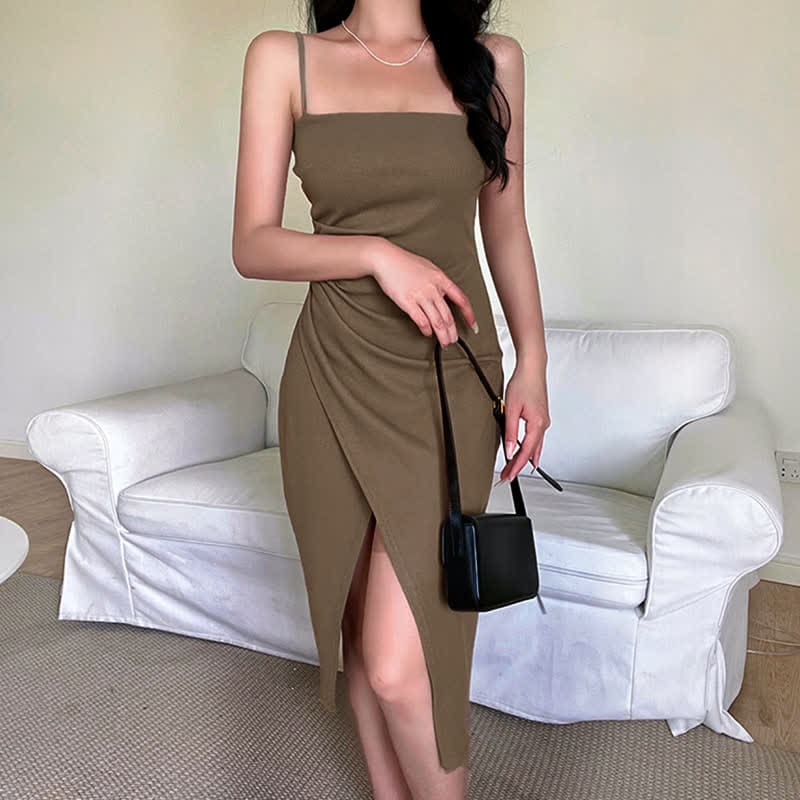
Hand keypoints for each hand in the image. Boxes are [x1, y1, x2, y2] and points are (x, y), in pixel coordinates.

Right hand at [368, 238, 477, 346]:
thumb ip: (438, 281)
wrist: (386, 258)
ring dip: (442, 335)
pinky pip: (421, 320)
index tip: (473, 325)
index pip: (461, 299)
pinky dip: (426, 329)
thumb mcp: (428, 268)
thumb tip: (444, 294)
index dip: (469, 314)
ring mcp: (421, 295)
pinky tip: (427, 333)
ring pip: (437, 321)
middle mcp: (433, 288)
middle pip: (448, 315)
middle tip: (453, 340)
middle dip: (452, 332)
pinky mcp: (407, 301)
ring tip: (443, 342)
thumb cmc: (404, 262)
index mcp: (441, 279)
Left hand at [499, 365, 549, 482]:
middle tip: (507, 476)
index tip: (508, 476)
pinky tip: (526, 453)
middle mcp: (543, 425)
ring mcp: (543, 422)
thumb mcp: (511, 410)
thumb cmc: (523, 384)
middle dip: (518, 466)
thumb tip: (509, 450)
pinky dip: (530, 449)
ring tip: (512, 468)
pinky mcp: (541, 417)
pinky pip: (536, 439)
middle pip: (531, 453)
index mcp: (537, 425)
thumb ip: (510, 432)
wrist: (532, 369)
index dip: (515, 466)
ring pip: (535, 447)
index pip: (526, 453)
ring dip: (524, 458)